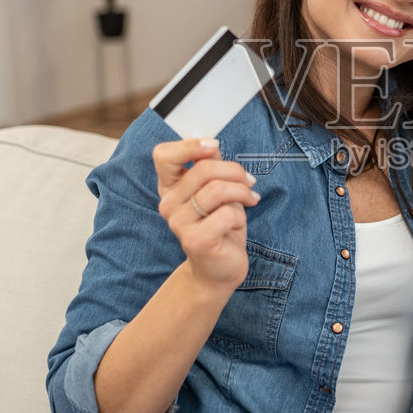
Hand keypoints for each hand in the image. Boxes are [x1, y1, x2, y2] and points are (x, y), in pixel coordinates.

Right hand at [152, 138, 259, 295]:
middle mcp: (168, 204)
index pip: (163, 155)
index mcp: (170, 187)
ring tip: (249, 199)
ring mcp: (178, 223)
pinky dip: (239, 215)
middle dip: (234, 171)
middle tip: (249, 181)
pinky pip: (226, 214)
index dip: (190, 145)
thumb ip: (211, 167)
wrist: (219, 268)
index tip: (214, 147)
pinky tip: (237, 224)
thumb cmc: (220, 226)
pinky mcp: (194, 240)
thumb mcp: (217, 190)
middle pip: (203, 169)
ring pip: (216, 190)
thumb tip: (212, 144)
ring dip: (241, 192)